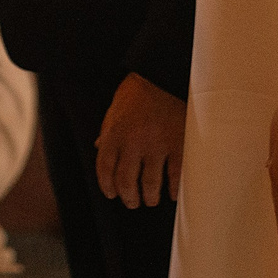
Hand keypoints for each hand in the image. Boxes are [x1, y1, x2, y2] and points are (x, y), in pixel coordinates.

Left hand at [97, 74, 185, 208]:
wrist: (163, 75)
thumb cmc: (136, 92)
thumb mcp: (114, 110)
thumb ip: (107, 132)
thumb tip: (99, 148)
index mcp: (114, 134)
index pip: (105, 170)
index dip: (107, 187)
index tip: (112, 194)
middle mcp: (133, 143)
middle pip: (127, 182)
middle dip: (129, 198)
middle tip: (133, 202)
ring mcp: (157, 145)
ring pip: (150, 184)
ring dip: (150, 197)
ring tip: (151, 200)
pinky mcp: (178, 144)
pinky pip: (175, 175)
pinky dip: (173, 189)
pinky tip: (172, 193)